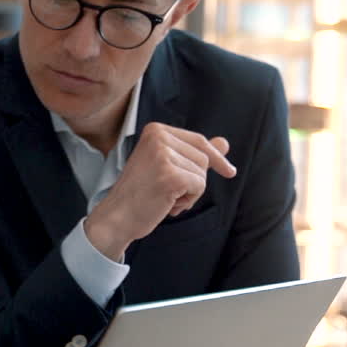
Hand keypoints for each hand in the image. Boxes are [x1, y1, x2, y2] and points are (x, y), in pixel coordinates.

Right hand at [85, 123, 235, 259]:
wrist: (116, 216)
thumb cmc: (139, 194)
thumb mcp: (167, 167)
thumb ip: (194, 153)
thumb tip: (224, 142)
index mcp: (155, 130)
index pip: (198, 141)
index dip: (216, 158)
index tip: (229, 171)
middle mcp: (158, 137)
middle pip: (203, 157)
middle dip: (193, 180)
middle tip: (168, 191)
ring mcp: (163, 156)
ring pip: (202, 173)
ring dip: (189, 192)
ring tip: (164, 197)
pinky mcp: (170, 175)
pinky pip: (199, 186)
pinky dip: (188, 200)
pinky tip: (167, 204)